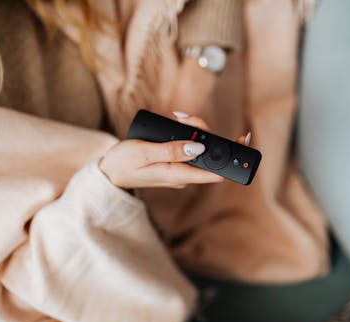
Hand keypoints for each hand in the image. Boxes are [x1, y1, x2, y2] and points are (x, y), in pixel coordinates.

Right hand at [100, 113, 224, 188]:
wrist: (108, 172)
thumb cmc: (123, 163)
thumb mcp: (144, 153)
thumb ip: (171, 150)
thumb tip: (198, 148)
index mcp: (178, 176)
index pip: (215, 173)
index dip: (232, 159)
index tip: (241, 142)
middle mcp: (182, 175)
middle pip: (208, 155)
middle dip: (204, 132)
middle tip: (187, 118)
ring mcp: (179, 169)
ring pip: (198, 148)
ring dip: (193, 130)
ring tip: (177, 117)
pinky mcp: (174, 163)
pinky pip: (188, 148)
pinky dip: (185, 134)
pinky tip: (176, 122)